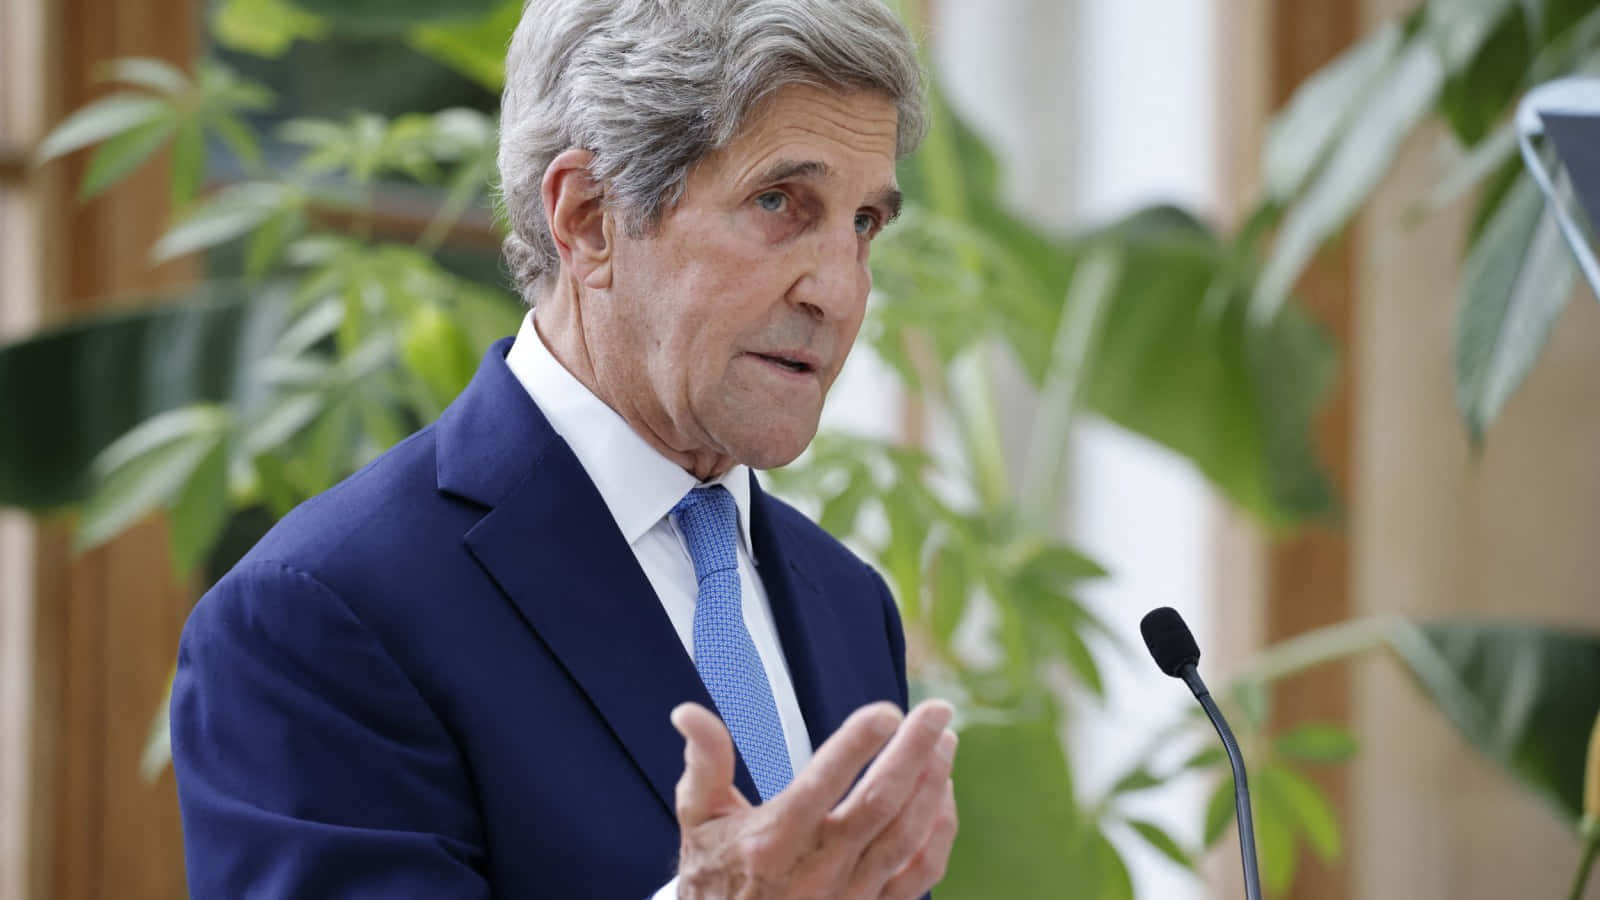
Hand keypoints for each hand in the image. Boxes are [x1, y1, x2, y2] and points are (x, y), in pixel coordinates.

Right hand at [670, 698, 958, 899]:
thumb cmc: (715, 878)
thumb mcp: (697, 821)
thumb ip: (704, 763)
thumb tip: (688, 713)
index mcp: (771, 840)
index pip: (824, 781)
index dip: (859, 741)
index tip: (887, 710)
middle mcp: (814, 869)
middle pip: (880, 802)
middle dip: (915, 750)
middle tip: (937, 708)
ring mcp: (848, 896)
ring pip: (907, 835)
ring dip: (933, 783)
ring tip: (945, 740)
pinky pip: (921, 872)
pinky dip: (938, 831)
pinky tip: (941, 794)